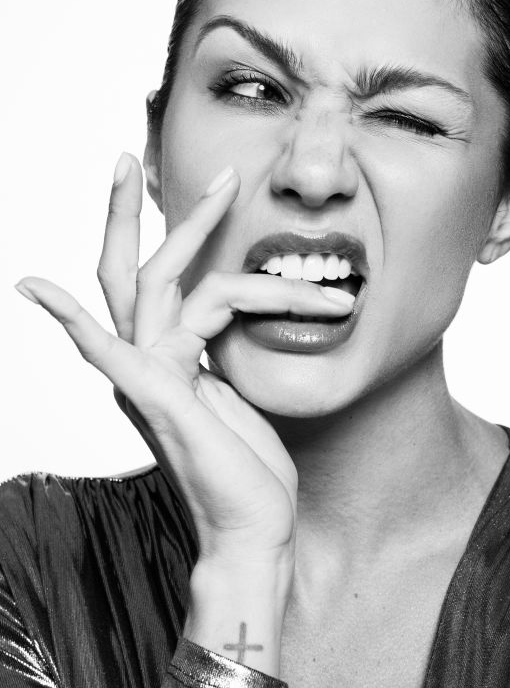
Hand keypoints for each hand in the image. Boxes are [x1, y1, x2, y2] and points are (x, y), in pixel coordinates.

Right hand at [14, 153, 354, 564]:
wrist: (253, 532)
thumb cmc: (250, 473)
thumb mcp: (241, 394)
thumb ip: (221, 353)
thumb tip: (230, 318)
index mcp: (166, 363)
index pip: (159, 285)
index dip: (176, 234)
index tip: (210, 190)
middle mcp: (147, 364)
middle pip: (133, 270)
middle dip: (140, 210)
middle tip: (133, 154)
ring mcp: (146, 378)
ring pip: (158, 284)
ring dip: (211, 241)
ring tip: (299, 257)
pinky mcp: (155, 396)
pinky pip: (106, 347)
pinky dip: (68, 318)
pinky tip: (32, 289)